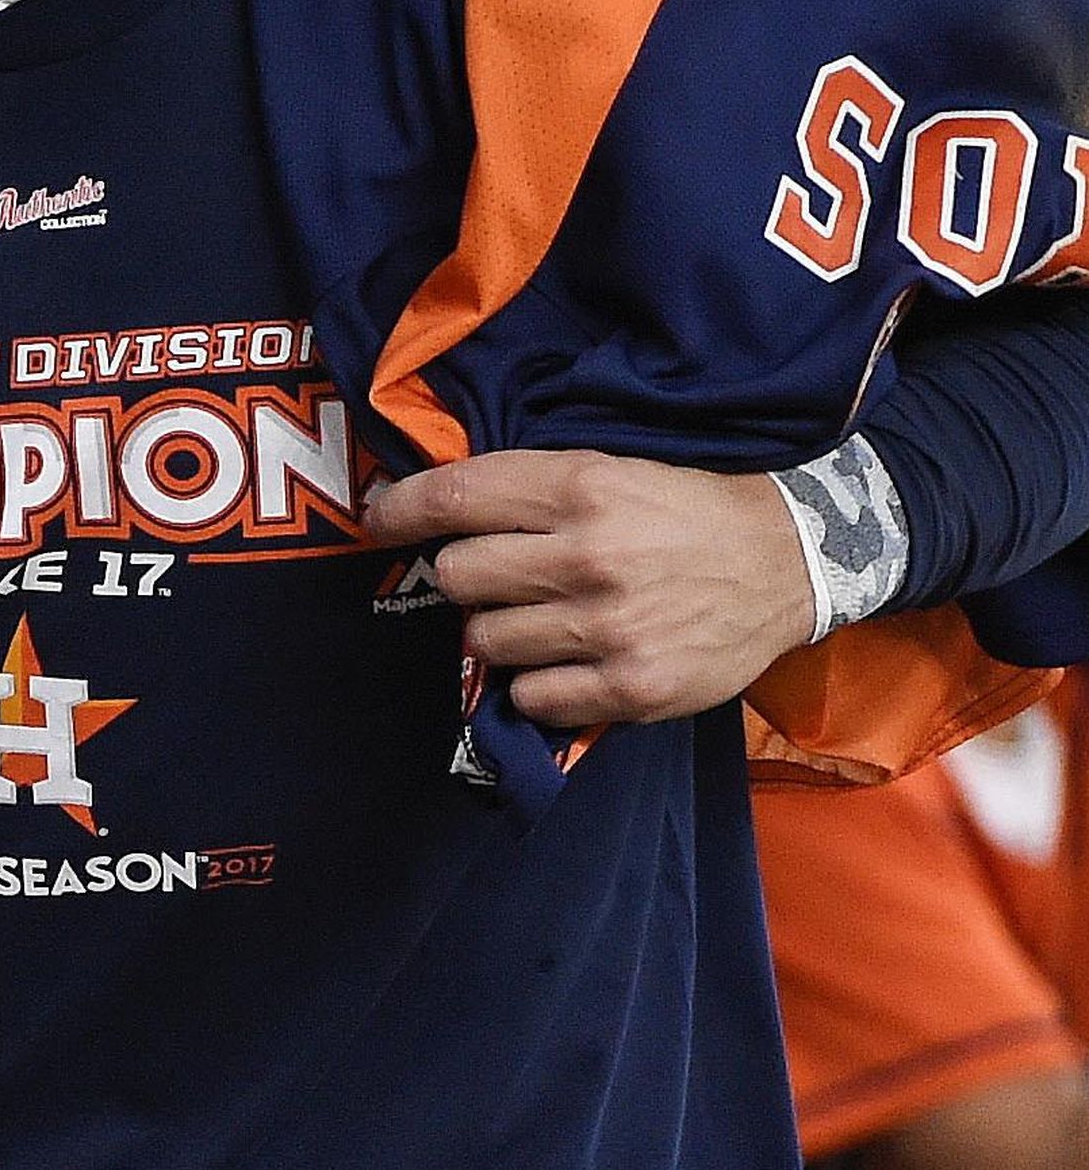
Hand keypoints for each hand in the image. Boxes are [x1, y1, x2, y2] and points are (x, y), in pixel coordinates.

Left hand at [364, 449, 815, 727]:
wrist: (789, 560)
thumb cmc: (682, 509)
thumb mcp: (607, 470)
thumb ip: (526, 489)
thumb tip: (429, 505)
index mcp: (579, 489)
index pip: (455, 497)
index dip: (401, 510)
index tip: (381, 519)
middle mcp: (587, 556)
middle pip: (457, 576)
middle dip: (465, 576)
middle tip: (499, 576)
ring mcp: (610, 627)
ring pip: (486, 641)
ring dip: (501, 632)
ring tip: (544, 618)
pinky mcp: (633, 687)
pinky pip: (532, 698)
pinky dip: (538, 686)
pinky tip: (568, 662)